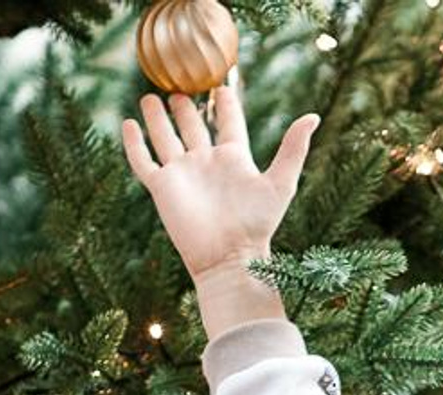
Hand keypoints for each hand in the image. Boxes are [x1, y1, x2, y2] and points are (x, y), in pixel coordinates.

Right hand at [121, 85, 317, 281]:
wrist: (229, 259)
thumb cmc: (257, 226)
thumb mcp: (281, 184)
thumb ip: (294, 149)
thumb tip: (313, 116)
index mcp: (234, 159)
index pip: (229, 123)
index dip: (226, 104)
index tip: (222, 87)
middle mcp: (207, 163)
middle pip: (193, 127)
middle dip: (186, 108)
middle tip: (179, 86)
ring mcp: (183, 174)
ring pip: (166, 138)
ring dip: (158, 119)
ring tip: (150, 98)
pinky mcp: (163, 188)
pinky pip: (143, 161)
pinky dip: (134, 144)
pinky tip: (128, 124)